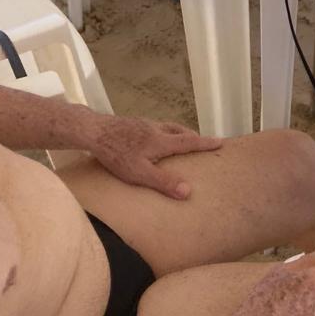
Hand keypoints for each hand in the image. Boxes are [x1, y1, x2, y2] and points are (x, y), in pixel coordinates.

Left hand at [86, 114, 221, 198]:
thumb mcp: (140, 173)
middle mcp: (155, 129)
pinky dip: (162, 133)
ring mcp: (143, 124)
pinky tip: (152, 140)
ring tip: (179, 141)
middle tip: (202, 142)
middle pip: (180, 131)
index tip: (221, 141)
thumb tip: (188, 191)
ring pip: (167, 127)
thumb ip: (163, 181)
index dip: (205, 143)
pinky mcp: (131, 124)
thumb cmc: (116, 154)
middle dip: (193, 137)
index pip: (189, 141)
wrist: (93, 131)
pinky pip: (154, 127)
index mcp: (161, 141)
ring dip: (177, 133)